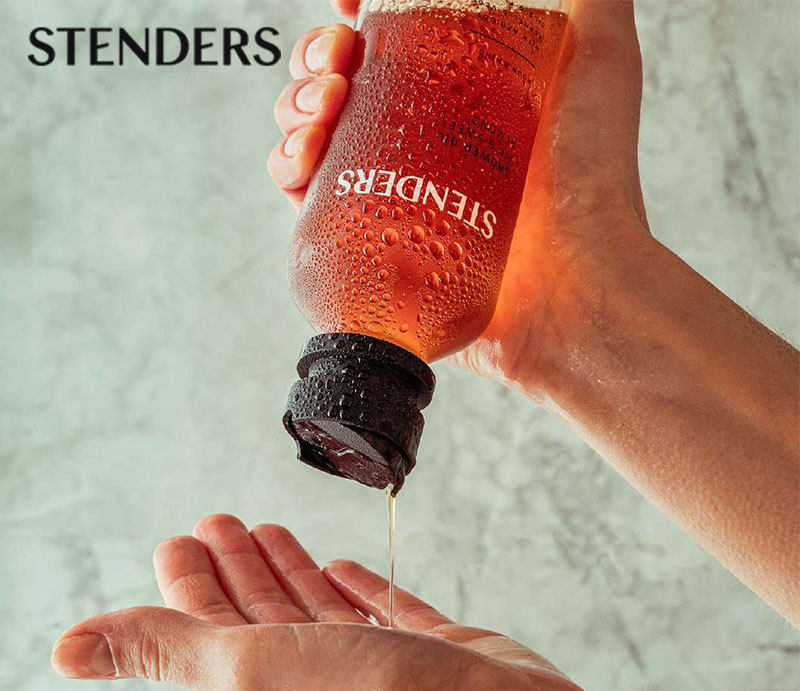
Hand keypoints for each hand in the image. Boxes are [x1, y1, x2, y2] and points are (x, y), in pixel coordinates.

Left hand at [52, 514, 665, 690]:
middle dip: (237, 563)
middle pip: (262, 610)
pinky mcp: (429, 649)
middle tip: (220, 520)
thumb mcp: (250, 668)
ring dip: (288, 569)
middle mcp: (316, 676)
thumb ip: (166, 651)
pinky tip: (343, 566)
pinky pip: (380, 609)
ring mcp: (377, 662)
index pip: (211, 622)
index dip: (190, 580)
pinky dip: (356, 586)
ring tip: (272, 529)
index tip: (183, 536)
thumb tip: (65, 648)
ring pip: (317, 607)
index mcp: (267, 682)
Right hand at [268, 0, 649, 395]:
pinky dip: (289, 165)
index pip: (385, 43)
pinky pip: (307, 199)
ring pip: (312, 134)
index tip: (346, 5)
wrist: (573, 282)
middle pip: (340, 84)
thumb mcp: (599, 52)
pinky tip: (306, 154)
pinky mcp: (371, 242)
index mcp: (454, 93)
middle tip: (339, 59)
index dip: (356, 17)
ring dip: (295, 104)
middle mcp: (418, 141)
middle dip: (319, 57)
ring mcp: (393, 191)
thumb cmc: (593, 173)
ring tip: (324, 105)